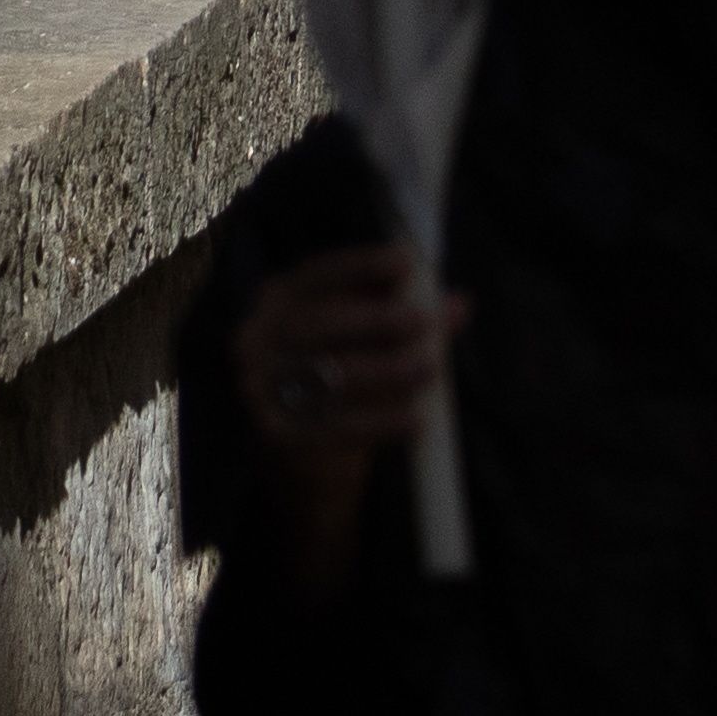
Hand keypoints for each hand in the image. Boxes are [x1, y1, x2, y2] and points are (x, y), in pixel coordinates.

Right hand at [229, 243, 466, 579]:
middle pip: (315, 324)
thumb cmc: (345, 374)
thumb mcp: (372, 338)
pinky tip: (418, 418)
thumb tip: (458, 304)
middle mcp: (257, 339)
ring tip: (428, 368)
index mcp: (278, 301)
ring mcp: (259, 387)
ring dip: (385, 369)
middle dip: (375, 320)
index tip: (405, 263)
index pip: (314, 275)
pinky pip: (333, 425)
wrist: (306, 452)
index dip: (358, 266)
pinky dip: (381, 421)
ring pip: (325, 374)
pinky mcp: (276, 432)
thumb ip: (412, 317)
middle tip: (425, 322)